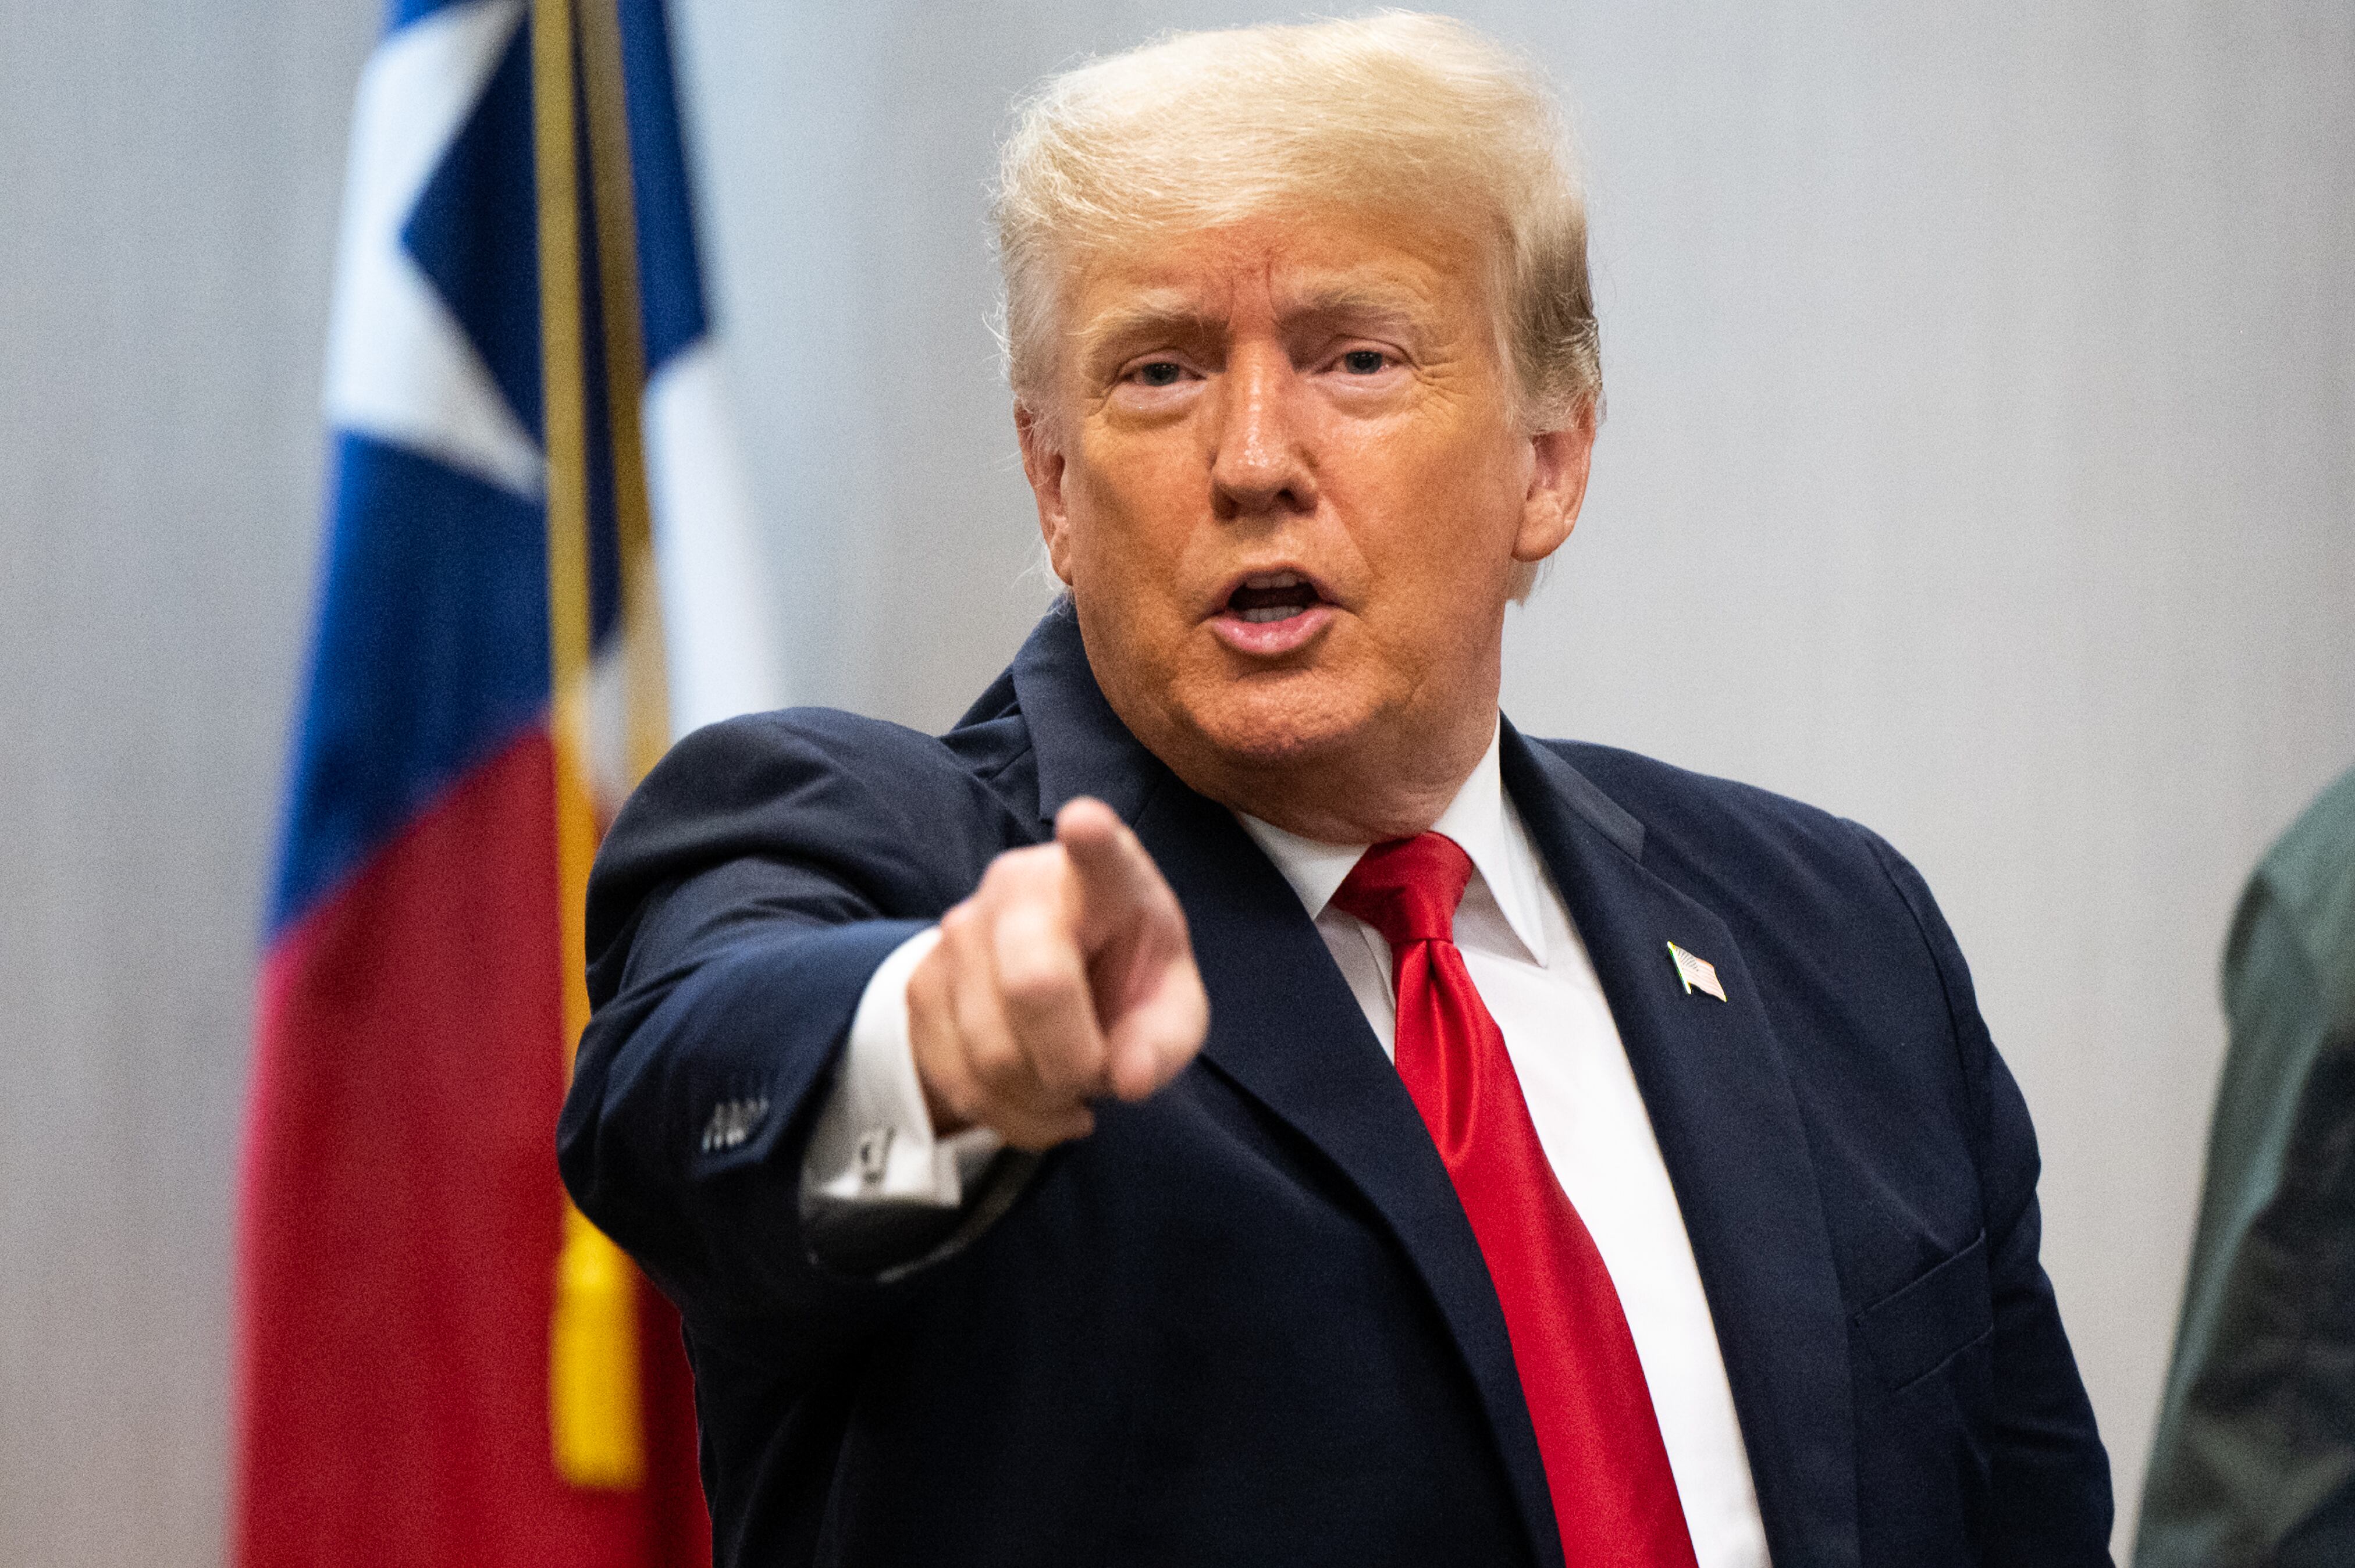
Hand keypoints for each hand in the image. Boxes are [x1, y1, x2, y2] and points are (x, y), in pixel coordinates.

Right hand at [907, 797, 1209, 1149]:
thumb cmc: (1121, 980)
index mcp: (1101, 877)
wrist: (1046, 984)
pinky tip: (1035, 1097)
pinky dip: (1007, 1115)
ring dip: (1041, 1097)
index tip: (1085, 821)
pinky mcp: (919, 983)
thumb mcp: (1168, 1008)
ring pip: (992, 1052)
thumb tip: (1128, 1078)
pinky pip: (960, 1080)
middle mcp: (1020, 886)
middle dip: (1073, 1061)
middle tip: (1097, 1073)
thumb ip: (1164, 1040)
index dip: (1091, 840)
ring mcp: (959, 931)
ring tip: (1068, 1082)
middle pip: (1034, 986)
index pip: (1096, 851)